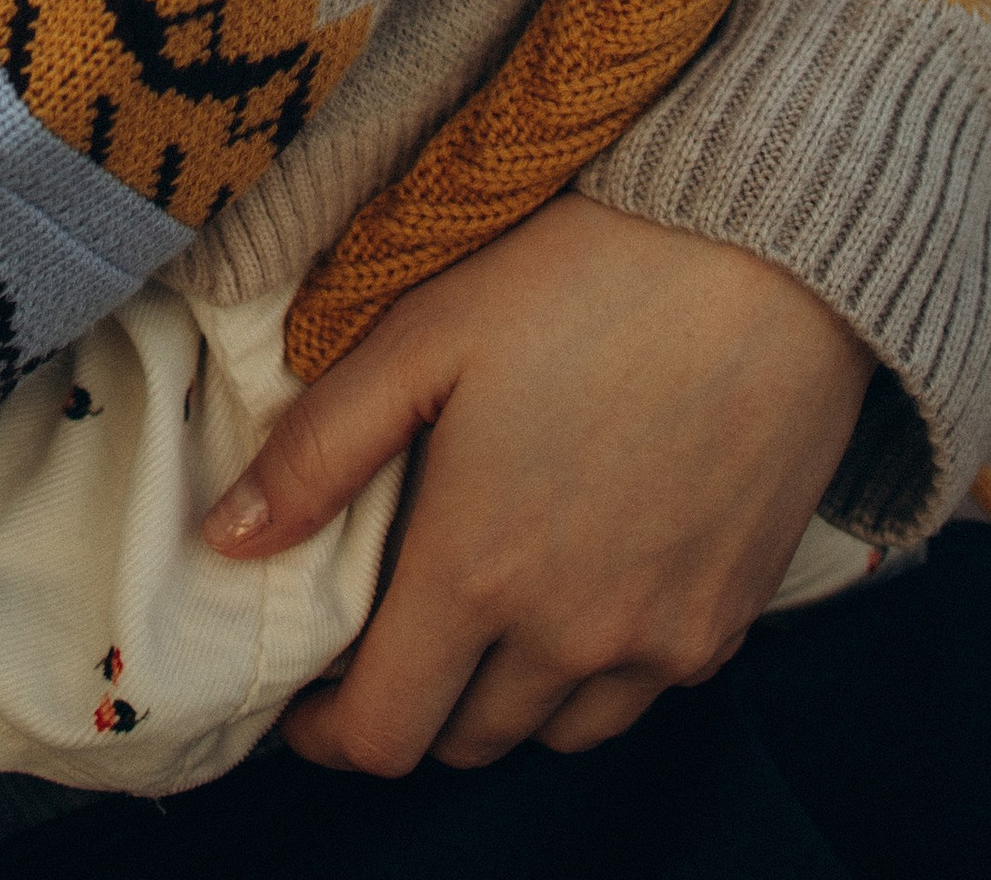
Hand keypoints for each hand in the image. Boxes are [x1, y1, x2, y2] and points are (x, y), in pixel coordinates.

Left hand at [201, 195, 872, 774]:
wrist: (765, 253)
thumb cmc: (581, 276)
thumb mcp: (422, 336)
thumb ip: (320, 451)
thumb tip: (225, 540)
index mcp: (477, 573)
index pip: (384, 733)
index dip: (329, 736)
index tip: (306, 706)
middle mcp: (571, 636)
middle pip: (468, 738)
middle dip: (412, 704)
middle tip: (390, 631)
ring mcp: (662, 639)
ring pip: (557, 729)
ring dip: (505, 697)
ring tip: (481, 612)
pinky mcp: (732, 622)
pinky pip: (644, 693)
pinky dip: (596, 672)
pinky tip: (580, 586)